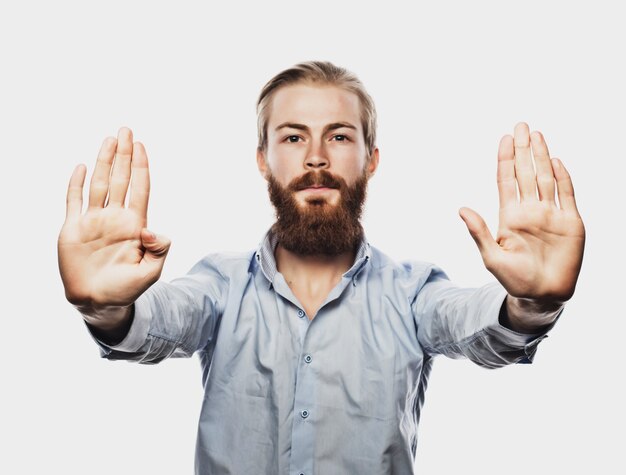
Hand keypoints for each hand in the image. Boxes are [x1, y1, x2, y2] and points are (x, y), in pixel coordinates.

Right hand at [58, 127, 169, 327]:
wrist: (98, 302)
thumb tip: (153, 230)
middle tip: (126, 130)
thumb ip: (159, 250)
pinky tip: (81, 167)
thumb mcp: (151, 272)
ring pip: (99, 184)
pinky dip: (76, 184)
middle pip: (121, 179)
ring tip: (109, 140)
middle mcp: (115, 217)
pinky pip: (73, 201)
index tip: (141, 146)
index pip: (140, 189)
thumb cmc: (126, 289)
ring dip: (104, 162)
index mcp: (134, 224)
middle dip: (124, 155)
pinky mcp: (73, 228)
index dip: (141, 167)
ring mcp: (94, 221)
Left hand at [459, 123, 584, 304]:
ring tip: (536, 135)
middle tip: (521, 125)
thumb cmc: (514, 279)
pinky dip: (562, 178)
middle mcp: (530, 210)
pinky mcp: (570, 223)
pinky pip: (567, 195)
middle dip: (523, 149)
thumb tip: (461, 209)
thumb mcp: (491, 256)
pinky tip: (555, 161)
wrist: (541, 296)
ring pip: (545, 178)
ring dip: (541, 157)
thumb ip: (479, 232)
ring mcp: (551, 215)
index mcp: (510, 216)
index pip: (507, 181)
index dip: (506, 160)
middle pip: (526, 173)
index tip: (504, 139)